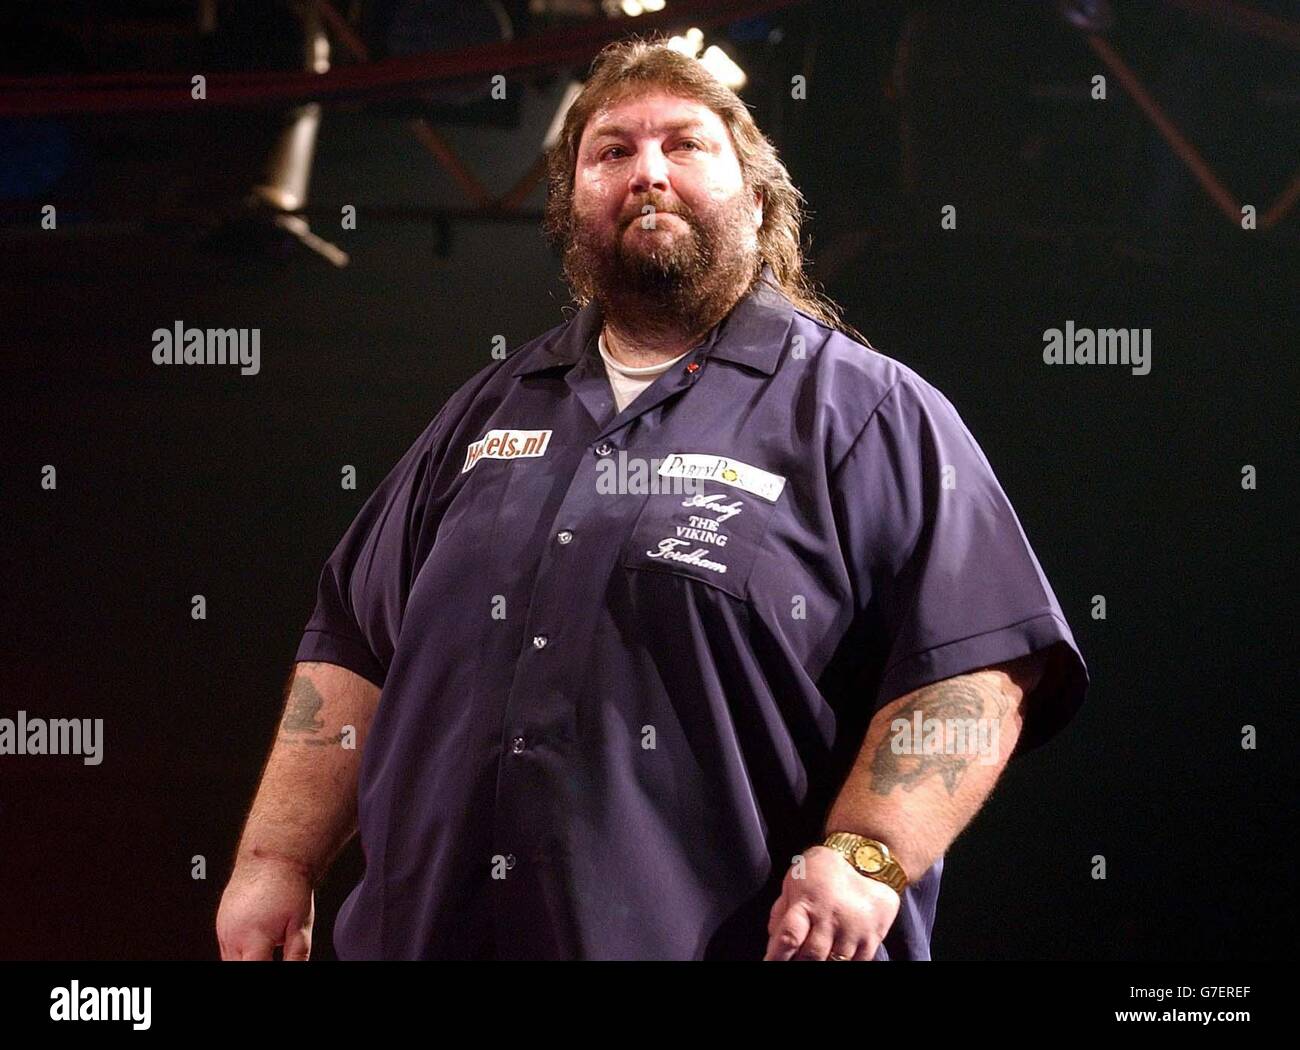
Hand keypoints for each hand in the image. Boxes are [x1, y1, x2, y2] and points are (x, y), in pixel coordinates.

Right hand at [217, 856, 314, 960]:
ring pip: (229, 960)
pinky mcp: (220, 922)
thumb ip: (296, 955)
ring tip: (266, 946)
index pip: (251, 970)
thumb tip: (296, 968)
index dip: (264, 970)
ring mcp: (223, 928)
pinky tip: (257, 940)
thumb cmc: (289, 886)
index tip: (272, 962)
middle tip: (270, 954)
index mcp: (253, 938)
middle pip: (237, 968)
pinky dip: (239, 951)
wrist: (273, 856)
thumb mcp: (301, 925)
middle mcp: (232, 936)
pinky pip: (226, 947)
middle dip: (255, 964)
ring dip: (245, 960)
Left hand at [764, 846, 900, 960]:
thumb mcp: (795, 882)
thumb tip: (772, 945)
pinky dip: (844, 962)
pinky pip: (857, 962)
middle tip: (796, 958)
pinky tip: (837, 953)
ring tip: (819, 952)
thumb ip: (781, 913)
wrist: (866, 860)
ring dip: (823, 962)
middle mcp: (831, 916)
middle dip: (800, 962)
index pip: (789, 937)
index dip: (777, 956)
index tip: (769, 963)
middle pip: (812, 955)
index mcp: (807, 901)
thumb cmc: (823, 872)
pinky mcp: (873, 937)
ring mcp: (854, 928)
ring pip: (835, 962)